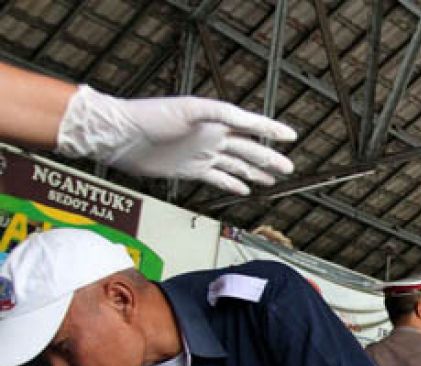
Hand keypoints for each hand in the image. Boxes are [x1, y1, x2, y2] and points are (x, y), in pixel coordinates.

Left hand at [57, 85, 296, 194]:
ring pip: (236, 165)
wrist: (120, 135)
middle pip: (249, 150)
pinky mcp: (189, 170)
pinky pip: (217, 178)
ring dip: (255, 173)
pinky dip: (232, 184)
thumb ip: (220, 114)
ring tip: (272, 180)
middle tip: (288, 168)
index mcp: (216, 121)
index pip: (251, 126)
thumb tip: (246, 119)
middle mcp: (212, 137)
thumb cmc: (150, 116)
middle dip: (269, 159)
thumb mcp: (190, 110)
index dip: (271, 131)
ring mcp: (202, 154)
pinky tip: (243, 190)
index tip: (290, 136)